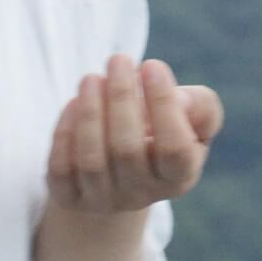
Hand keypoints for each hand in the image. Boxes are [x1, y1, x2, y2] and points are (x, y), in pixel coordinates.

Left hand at [44, 56, 223, 220]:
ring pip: (92, 161)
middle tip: (118, 59)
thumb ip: (200, 105)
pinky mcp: (69, 198)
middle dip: (121, 98)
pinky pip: (61, 170)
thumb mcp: (195, 117)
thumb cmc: (165, 130)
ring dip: (90, 113)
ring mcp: (103, 201)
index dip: (163, 105)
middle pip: (127, 151)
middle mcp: (142, 195)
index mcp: (179, 176)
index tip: (152, 64)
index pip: (174, 148)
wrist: (126, 171)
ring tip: (91, 78)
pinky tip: (74, 103)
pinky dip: (65, 133)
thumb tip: (176, 100)